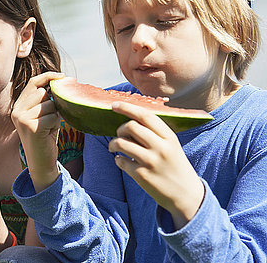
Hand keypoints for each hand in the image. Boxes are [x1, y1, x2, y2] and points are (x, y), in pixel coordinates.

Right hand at [11, 71, 64, 190]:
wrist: (41, 162)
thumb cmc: (45, 137)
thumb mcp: (43, 115)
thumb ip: (46, 99)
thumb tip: (61, 79)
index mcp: (18, 106)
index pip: (33, 83)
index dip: (48, 76)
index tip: (62, 76)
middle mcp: (17, 111)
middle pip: (43, 93)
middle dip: (53, 103)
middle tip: (49, 119)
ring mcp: (22, 119)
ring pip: (49, 104)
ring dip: (55, 115)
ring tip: (48, 128)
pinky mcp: (32, 127)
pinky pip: (52, 116)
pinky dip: (55, 124)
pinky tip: (48, 133)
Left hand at [108, 102, 204, 228]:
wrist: (186, 195)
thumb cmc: (175, 166)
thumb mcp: (171, 146)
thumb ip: (155, 133)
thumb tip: (130, 119)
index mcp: (169, 137)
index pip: (146, 116)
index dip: (128, 108)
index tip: (114, 105)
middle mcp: (161, 148)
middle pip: (131, 127)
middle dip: (120, 129)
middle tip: (119, 135)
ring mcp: (150, 162)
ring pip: (121, 143)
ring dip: (113, 144)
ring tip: (114, 147)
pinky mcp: (141, 175)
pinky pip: (120, 161)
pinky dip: (117, 159)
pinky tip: (122, 161)